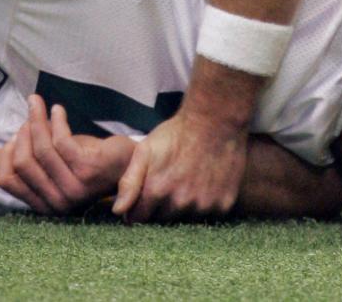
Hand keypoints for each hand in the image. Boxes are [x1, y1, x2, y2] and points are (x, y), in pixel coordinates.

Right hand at [0, 95, 134, 214]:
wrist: (126, 161)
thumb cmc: (85, 161)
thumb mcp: (49, 160)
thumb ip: (20, 160)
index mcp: (43, 203)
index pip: (7, 180)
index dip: (7, 154)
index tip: (16, 135)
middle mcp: (57, 201)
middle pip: (22, 162)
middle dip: (22, 133)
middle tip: (30, 115)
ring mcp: (74, 188)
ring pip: (41, 148)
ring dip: (37, 120)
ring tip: (38, 105)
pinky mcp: (88, 170)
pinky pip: (61, 139)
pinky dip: (56, 120)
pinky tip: (58, 110)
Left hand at [112, 109, 247, 221]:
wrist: (215, 120)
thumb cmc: (176, 133)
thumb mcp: (145, 150)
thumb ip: (129, 182)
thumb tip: (118, 211)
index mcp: (157, 191)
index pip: (139, 218)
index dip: (138, 209)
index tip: (142, 199)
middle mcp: (180, 203)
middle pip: (163, 219)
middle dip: (161, 207)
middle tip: (168, 184)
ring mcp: (203, 206)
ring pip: (186, 218)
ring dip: (183, 207)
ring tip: (186, 182)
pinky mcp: (223, 205)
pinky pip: (208, 215)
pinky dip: (204, 204)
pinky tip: (204, 184)